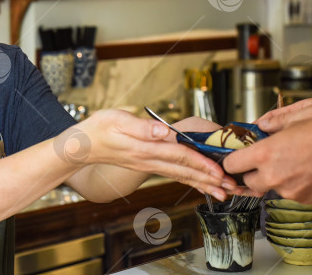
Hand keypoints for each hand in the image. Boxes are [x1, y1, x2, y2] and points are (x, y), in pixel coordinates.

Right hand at [74, 109, 234, 198]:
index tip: (218, 170)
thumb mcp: (116, 120)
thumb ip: (142, 127)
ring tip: (223, 192)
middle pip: (184, 170)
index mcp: (144, 148)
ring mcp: (148, 164)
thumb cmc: (97, 130)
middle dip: (209, 178)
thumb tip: (163, 131)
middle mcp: (148, 160)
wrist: (80, 147)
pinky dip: (190, 179)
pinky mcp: (146, 164)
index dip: (199, 162)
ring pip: (180, 175)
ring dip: (203, 183)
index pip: (178, 156)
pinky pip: (173, 173)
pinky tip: (200, 184)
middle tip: (231, 187)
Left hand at [223, 114, 311, 202]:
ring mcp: (292, 191)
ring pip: (271, 188)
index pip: (232, 165)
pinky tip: (304, 168)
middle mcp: (276, 177)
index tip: (236, 155)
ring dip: (274, 177)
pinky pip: (291, 192)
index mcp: (267, 154)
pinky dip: (292, 183)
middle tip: (263, 157)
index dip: (232, 159)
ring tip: (290, 159)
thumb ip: (274, 121)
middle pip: (249, 182)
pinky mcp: (308, 198)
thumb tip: (260, 124)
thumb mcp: (300, 113)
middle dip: (252, 171)